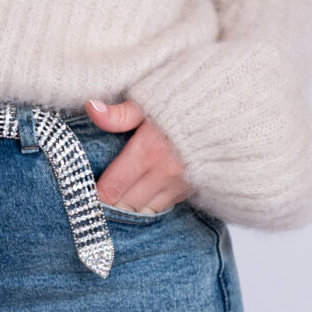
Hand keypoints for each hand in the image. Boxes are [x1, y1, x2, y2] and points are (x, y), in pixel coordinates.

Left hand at [84, 98, 190, 213]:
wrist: (226, 109)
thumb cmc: (184, 101)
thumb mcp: (149, 101)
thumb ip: (120, 113)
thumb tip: (92, 109)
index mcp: (149, 150)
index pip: (112, 188)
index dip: (96, 195)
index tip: (85, 193)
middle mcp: (165, 172)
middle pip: (127, 205)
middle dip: (112, 204)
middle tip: (99, 200)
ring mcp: (181, 183)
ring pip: (146, 210)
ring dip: (132, 207)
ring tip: (119, 200)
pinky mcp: (193, 188)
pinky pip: (166, 205)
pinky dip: (152, 204)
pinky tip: (143, 195)